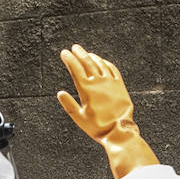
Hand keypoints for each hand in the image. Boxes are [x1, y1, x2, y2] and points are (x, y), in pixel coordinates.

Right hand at [56, 44, 158, 178]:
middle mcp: (98, 82)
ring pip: (100, 64)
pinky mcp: (120, 85)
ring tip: (87, 53)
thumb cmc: (98, 127)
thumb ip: (69, 104)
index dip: (69, 59)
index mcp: (86, 89)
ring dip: (92, 57)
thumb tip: (60, 93)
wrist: (119, 130)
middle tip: (74, 47)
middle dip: (79, 53)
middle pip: (87, 63)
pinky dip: (106, 63)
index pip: (75, 69)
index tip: (64, 53)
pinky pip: (113, 69)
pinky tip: (103, 61)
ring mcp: (110, 82)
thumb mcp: (79, 118)